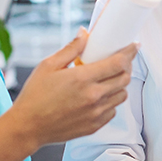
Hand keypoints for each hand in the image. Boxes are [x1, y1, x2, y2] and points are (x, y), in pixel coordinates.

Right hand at [8, 27, 136, 148]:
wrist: (28, 127)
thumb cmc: (34, 96)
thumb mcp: (48, 66)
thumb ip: (70, 48)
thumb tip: (84, 34)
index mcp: (83, 78)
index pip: (118, 63)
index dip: (129, 53)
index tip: (133, 47)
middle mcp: (93, 96)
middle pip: (125, 78)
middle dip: (126, 67)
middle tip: (121, 61)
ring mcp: (96, 113)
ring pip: (122, 95)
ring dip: (120, 85)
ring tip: (109, 79)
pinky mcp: (95, 126)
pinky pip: (113, 110)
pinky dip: (111, 101)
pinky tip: (100, 96)